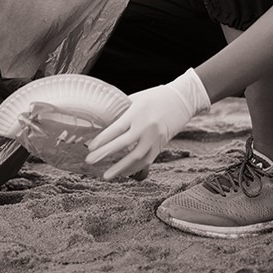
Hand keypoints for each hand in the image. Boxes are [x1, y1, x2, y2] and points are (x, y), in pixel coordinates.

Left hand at [84, 69, 210, 178]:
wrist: (182, 100)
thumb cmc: (155, 97)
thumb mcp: (136, 99)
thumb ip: (121, 111)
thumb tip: (102, 122)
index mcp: (137, 112)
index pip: (117, 128)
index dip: (102, 139)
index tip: (90, 147)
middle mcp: (147, 126)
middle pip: (124, 144)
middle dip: (105, 154)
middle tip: (90, 161)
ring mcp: (155, 137)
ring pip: (137, 157)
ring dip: (121, 168)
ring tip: (106, 175)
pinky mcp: (161, 145)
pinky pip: (147, 160)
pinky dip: (134, 168)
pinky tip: (123, 173)